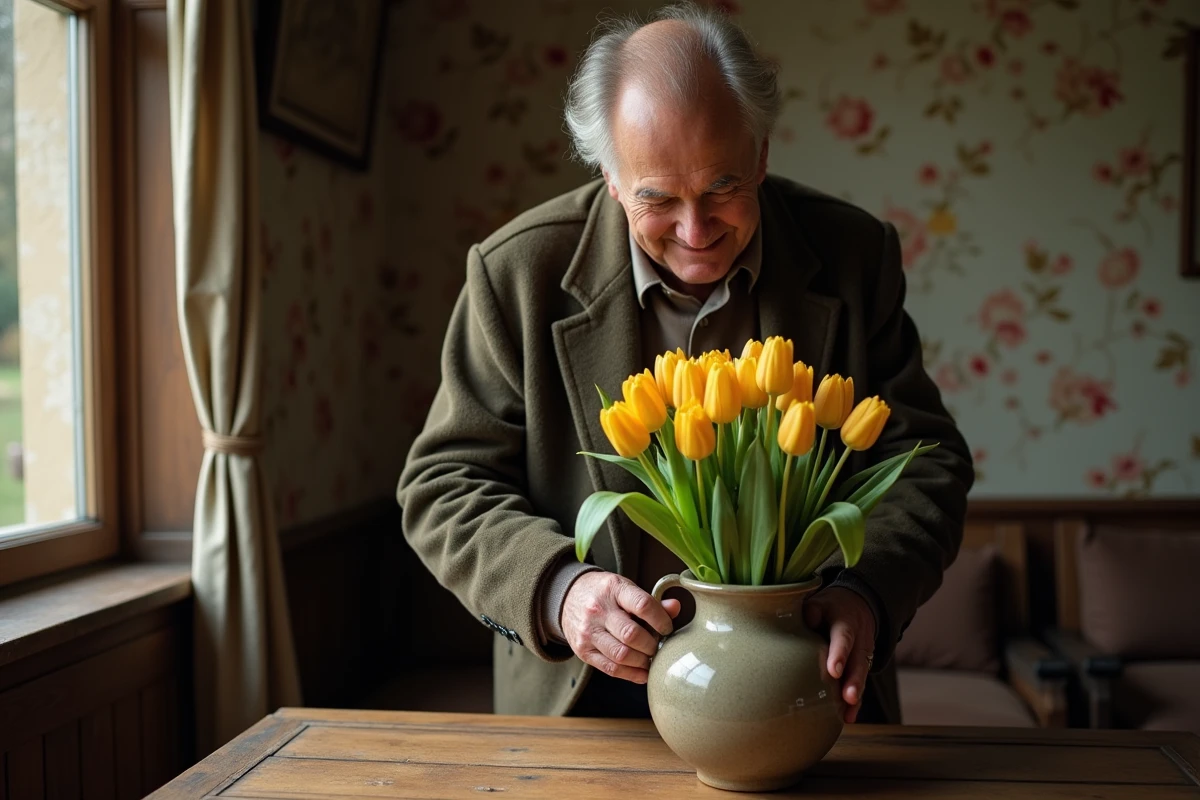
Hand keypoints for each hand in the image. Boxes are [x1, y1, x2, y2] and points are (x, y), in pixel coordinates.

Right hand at [561, 571, 680, 683]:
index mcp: (613, 589)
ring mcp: (588, 632)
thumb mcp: (625, 588)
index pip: (642, 605)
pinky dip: (631, 674)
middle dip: (652, 645)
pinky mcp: (583, 650)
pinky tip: (642, 672)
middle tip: (658, 646)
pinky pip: (610, 668)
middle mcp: (598, 610)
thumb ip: (651, 601)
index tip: (667, 628)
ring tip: (650, 659)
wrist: (567, 597)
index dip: (661, 620)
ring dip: (642, 662)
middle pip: (632, 634)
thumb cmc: (604, 593)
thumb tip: (675, 607)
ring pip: (621, 655)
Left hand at [804, 586, 876, 723]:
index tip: (834, 671)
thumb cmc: (829, 607)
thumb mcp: (821, 601)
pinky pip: (859, 684)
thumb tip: (807, 621)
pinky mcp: (861, 667)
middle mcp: (859, 640)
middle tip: (848, 697)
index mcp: (846, 622)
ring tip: (848, 714)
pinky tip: (848, 718)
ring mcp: (863, 655)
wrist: (857, 606)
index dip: (840, 654)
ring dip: (855, 695)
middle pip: (858, 662)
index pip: (843, 638)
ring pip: (861, 676)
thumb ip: (812, 610)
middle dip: (853, 681)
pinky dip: (855, 702)